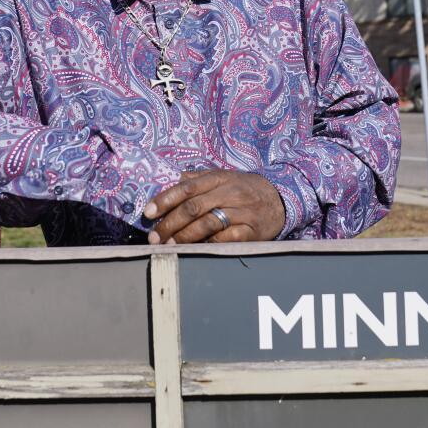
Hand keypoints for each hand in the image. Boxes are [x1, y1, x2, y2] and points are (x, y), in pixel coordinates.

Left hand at [143, 169, 285, 243]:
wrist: (280, 199)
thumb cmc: (244, 189)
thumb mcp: (223, 177)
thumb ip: (197, 179)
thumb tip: (170, 182)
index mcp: (219, 178)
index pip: (187, 187)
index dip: (165, 199)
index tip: (148, 212)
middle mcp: (230, 193)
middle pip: (193, 208)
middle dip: (169, 224)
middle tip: (154, 237)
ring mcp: (242, 212)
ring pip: (207, 225)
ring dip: (184, 237)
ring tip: (169, 246)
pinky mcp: (252, 231)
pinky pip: (225, 240)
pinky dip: (208, 245)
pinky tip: (196, 249)